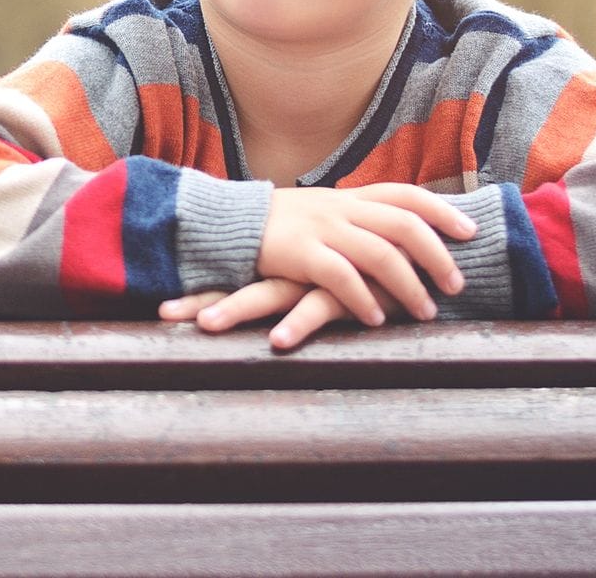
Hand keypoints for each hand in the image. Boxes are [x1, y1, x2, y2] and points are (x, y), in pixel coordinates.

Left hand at [161, 282, 396, 349]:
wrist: (433, 252)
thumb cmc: (379, 268)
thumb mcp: (334, 272)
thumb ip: (304, 282)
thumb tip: (269, 294)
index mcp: (288, 259)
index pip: (235, 269)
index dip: (199, 283)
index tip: (162, 303)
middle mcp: (296, 264)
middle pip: (239, 279)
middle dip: (201, 297)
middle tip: (163, 314)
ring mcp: (320, 275)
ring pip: (270, 292)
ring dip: (237, 309)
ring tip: (205, 327)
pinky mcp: (351, 290)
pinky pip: (320, 307)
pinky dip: (298, 325)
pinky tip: (277, 342)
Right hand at [255, 183, 474, 327]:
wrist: (228, 223)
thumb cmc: (281, 225)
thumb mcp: (324, 210)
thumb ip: (359, 219)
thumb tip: (404, 233)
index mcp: (350, 197)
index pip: (407, 195)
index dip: (442, 210)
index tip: (470, 232)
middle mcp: (341, 209)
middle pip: (404, 225)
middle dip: (437, 256)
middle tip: (455, 286)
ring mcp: (321, 230)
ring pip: (380, 254)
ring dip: (409, 286)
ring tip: (425, 312)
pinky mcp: (300, 254)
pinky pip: (341, 278)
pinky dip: (363, 299)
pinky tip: (376, 319)